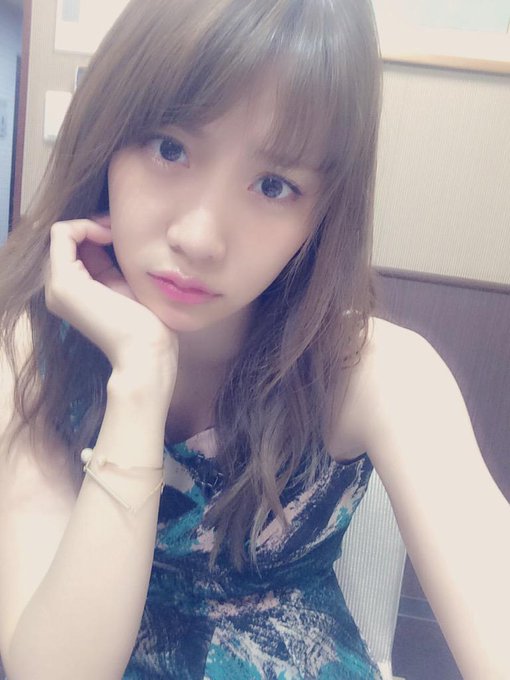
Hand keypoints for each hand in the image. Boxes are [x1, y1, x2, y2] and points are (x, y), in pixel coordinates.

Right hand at [45, 216, 177, 380]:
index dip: (96, 231)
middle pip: (68, 239)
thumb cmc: (147, 324)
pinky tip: (110, 235)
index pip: (75, 247)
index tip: (122, 233)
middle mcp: (58, 290)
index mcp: (75, 292)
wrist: (147, 351)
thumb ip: (111, 264)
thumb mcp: (126, 285)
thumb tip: (109, 232)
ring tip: (117, 233)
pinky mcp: (64, 283)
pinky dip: (85, 225)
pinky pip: (62, 234)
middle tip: (120, 229)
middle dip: (94, 225)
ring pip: (62, 234)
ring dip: (91, 224)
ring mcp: (57, 287)